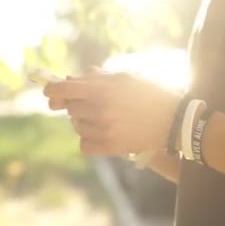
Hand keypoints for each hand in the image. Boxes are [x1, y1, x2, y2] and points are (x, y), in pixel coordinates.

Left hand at [44, 71, 181, 155]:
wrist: (174, 120)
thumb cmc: (150, 93)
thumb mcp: (125, 77)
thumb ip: (97, 78)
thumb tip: (71, 79)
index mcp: (102, 89)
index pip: (63, 90)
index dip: (52, 90)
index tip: (50, 93)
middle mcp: (100, 110)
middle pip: (70, 108)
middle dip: (77, 104)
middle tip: (94, 103)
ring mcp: (104, 130)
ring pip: (76, 126)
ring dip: (84, 121)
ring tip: (105, 117)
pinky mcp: (110, 147)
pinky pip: (83, 144)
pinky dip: (89, 139)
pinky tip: (103, 132)